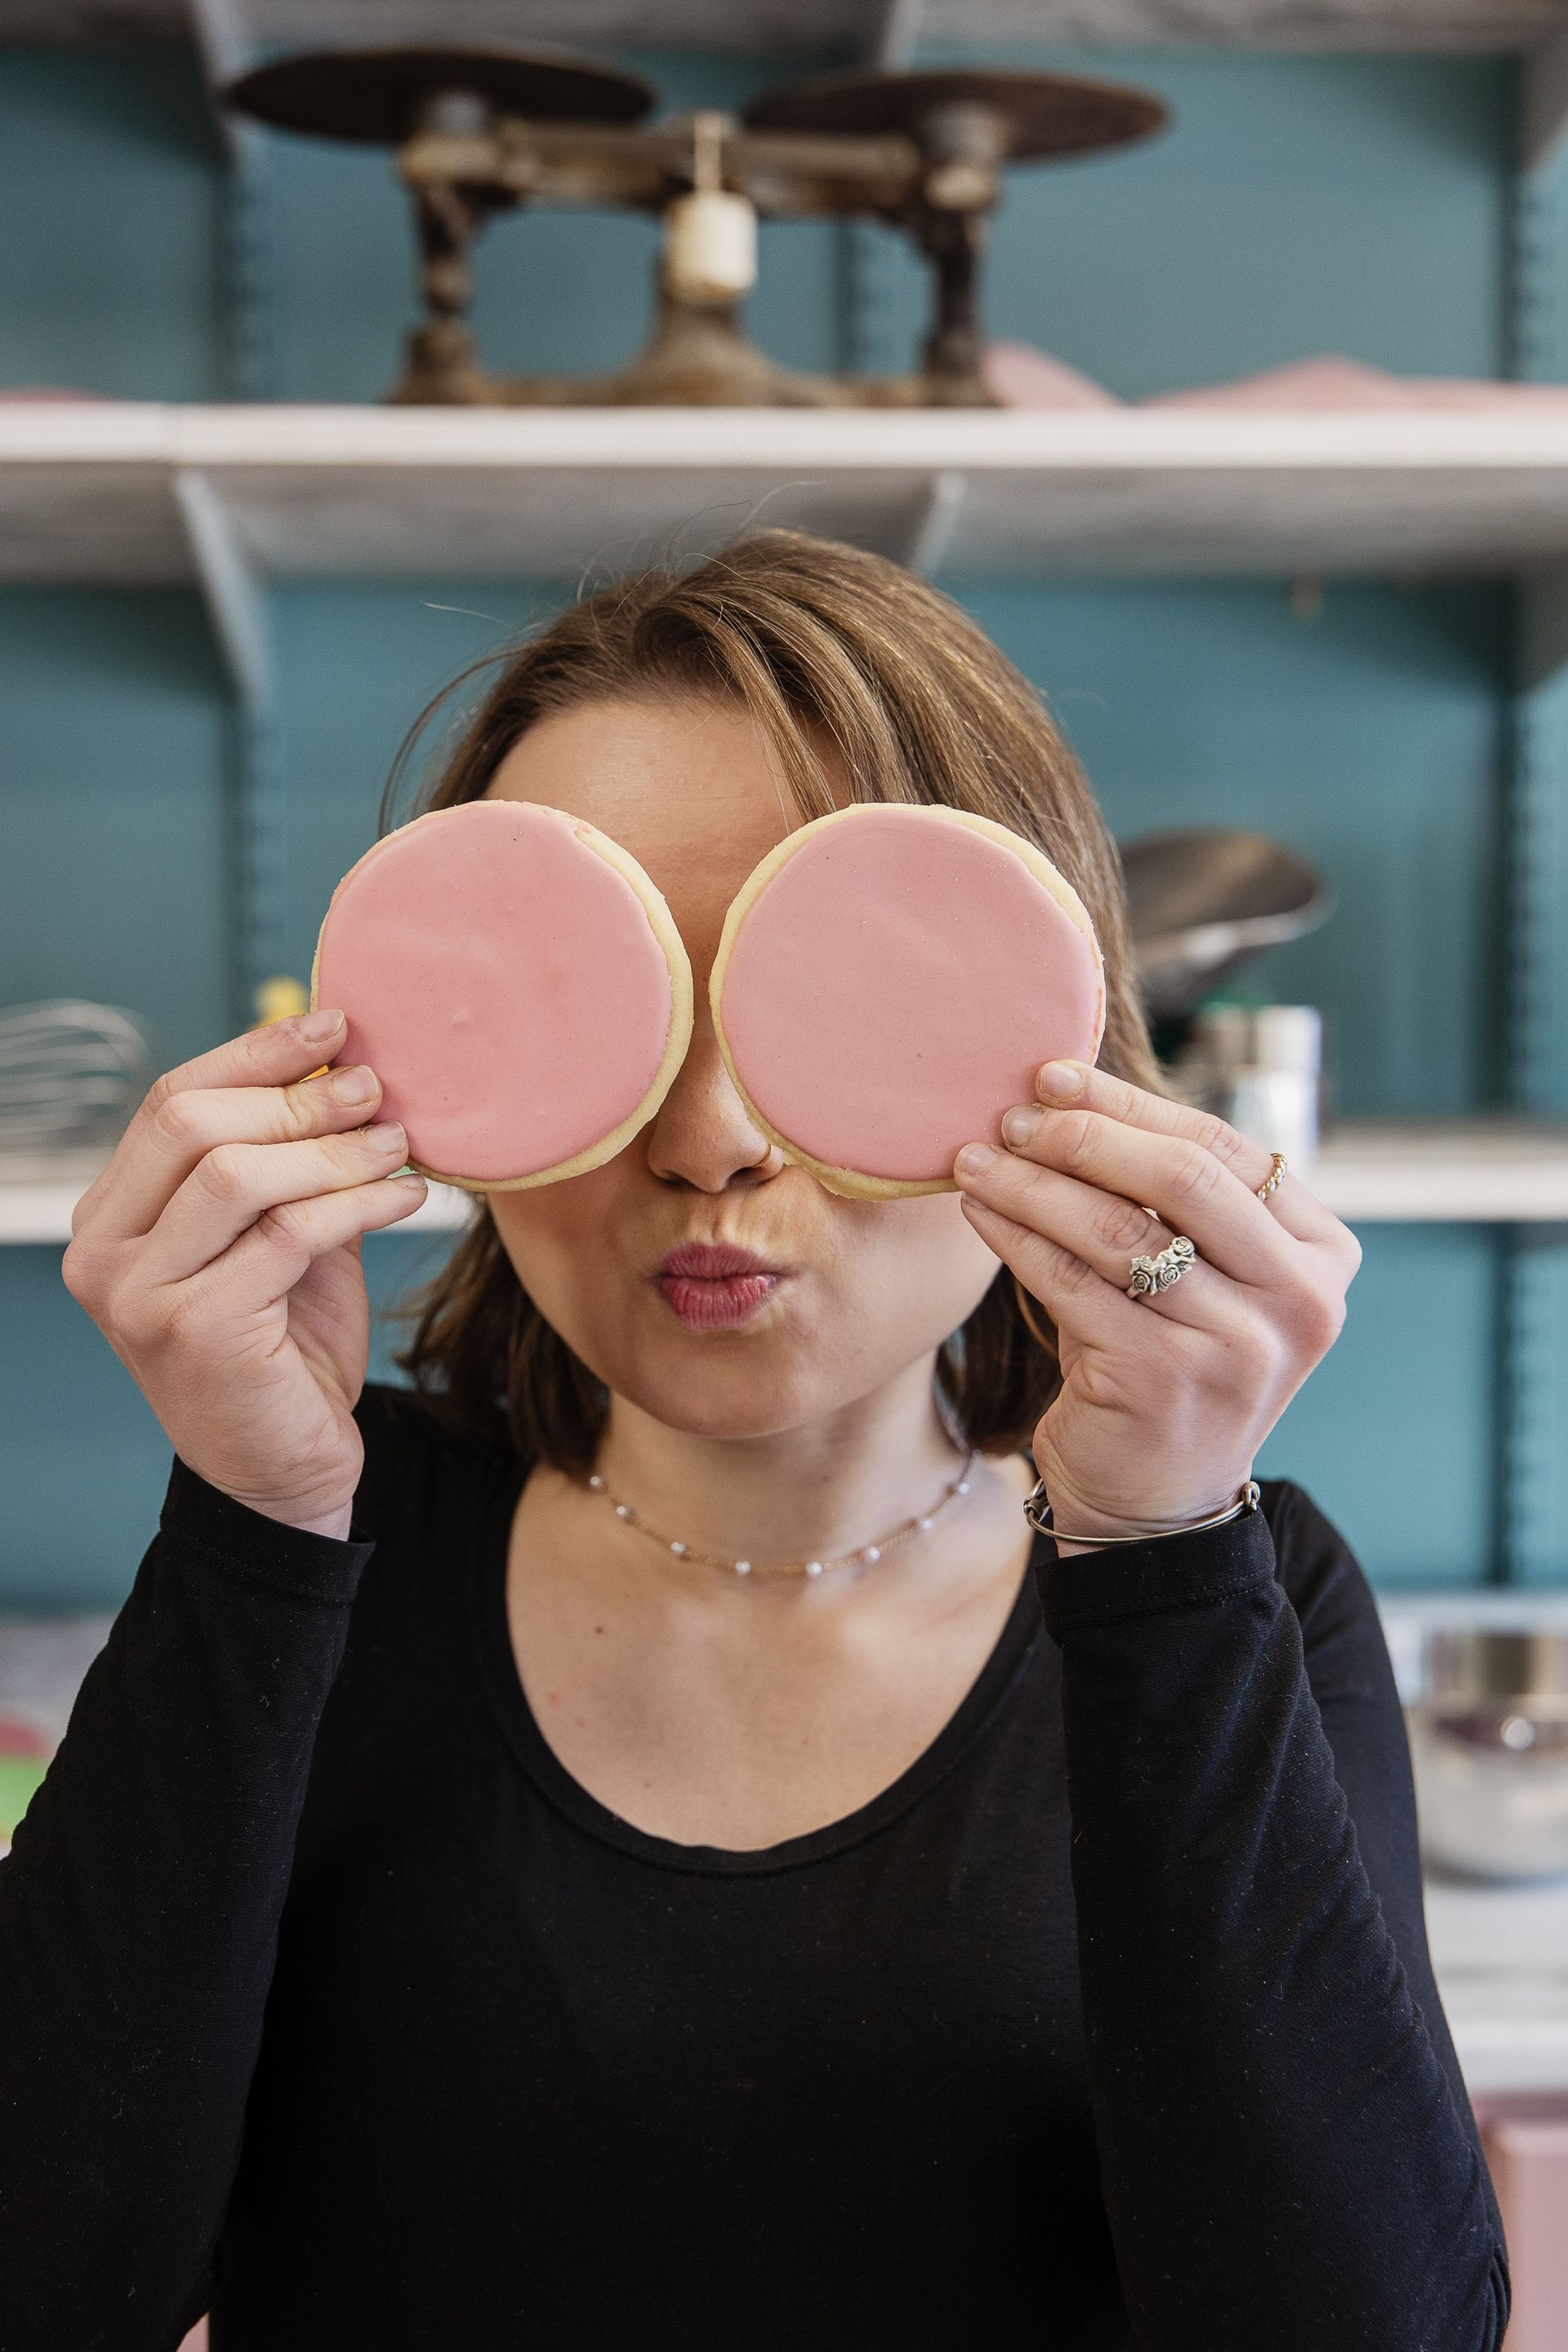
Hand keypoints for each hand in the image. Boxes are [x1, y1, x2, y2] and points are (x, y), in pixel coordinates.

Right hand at [62, 1011, 426, 1538]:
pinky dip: (358, 1205)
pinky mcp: (196, 1332)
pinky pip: (286, 1236)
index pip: (169, 1102)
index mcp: (111, 1217)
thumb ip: (285, 1160)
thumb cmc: (287, 1346)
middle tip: (376, 1088)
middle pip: (193, 1125)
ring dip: (333, 1150)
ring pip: (238, 1175)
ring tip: (399, 1145)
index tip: (332, 1022)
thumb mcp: (278, 1236)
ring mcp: (140, 1297)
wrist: (289, 1469)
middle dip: (295, 1097)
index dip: (253, 1053)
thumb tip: (337, 1058)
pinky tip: (408, 1198)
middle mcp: (104, 1254)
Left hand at [953, 1060, 1360, 1551]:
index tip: (1053, 1076)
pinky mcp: (1163, 1380)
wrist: (1159, 1502)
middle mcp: (1297, 1298)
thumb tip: (1072, 1089)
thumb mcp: (1209, 1279)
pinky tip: (979, 1211)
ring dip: (1033, 1183)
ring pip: (1116, 1229)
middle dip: (1085, 1135)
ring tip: (974, 1158)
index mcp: (1321, 1254)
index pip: (1220, 1149)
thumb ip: (1181, 1198)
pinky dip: (1015, 1237)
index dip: (1130, 1104)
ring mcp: (1237, 1345)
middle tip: (1011, 1116)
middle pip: (1179, 1178)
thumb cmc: (1172, 1362)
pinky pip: (1071, 1282)